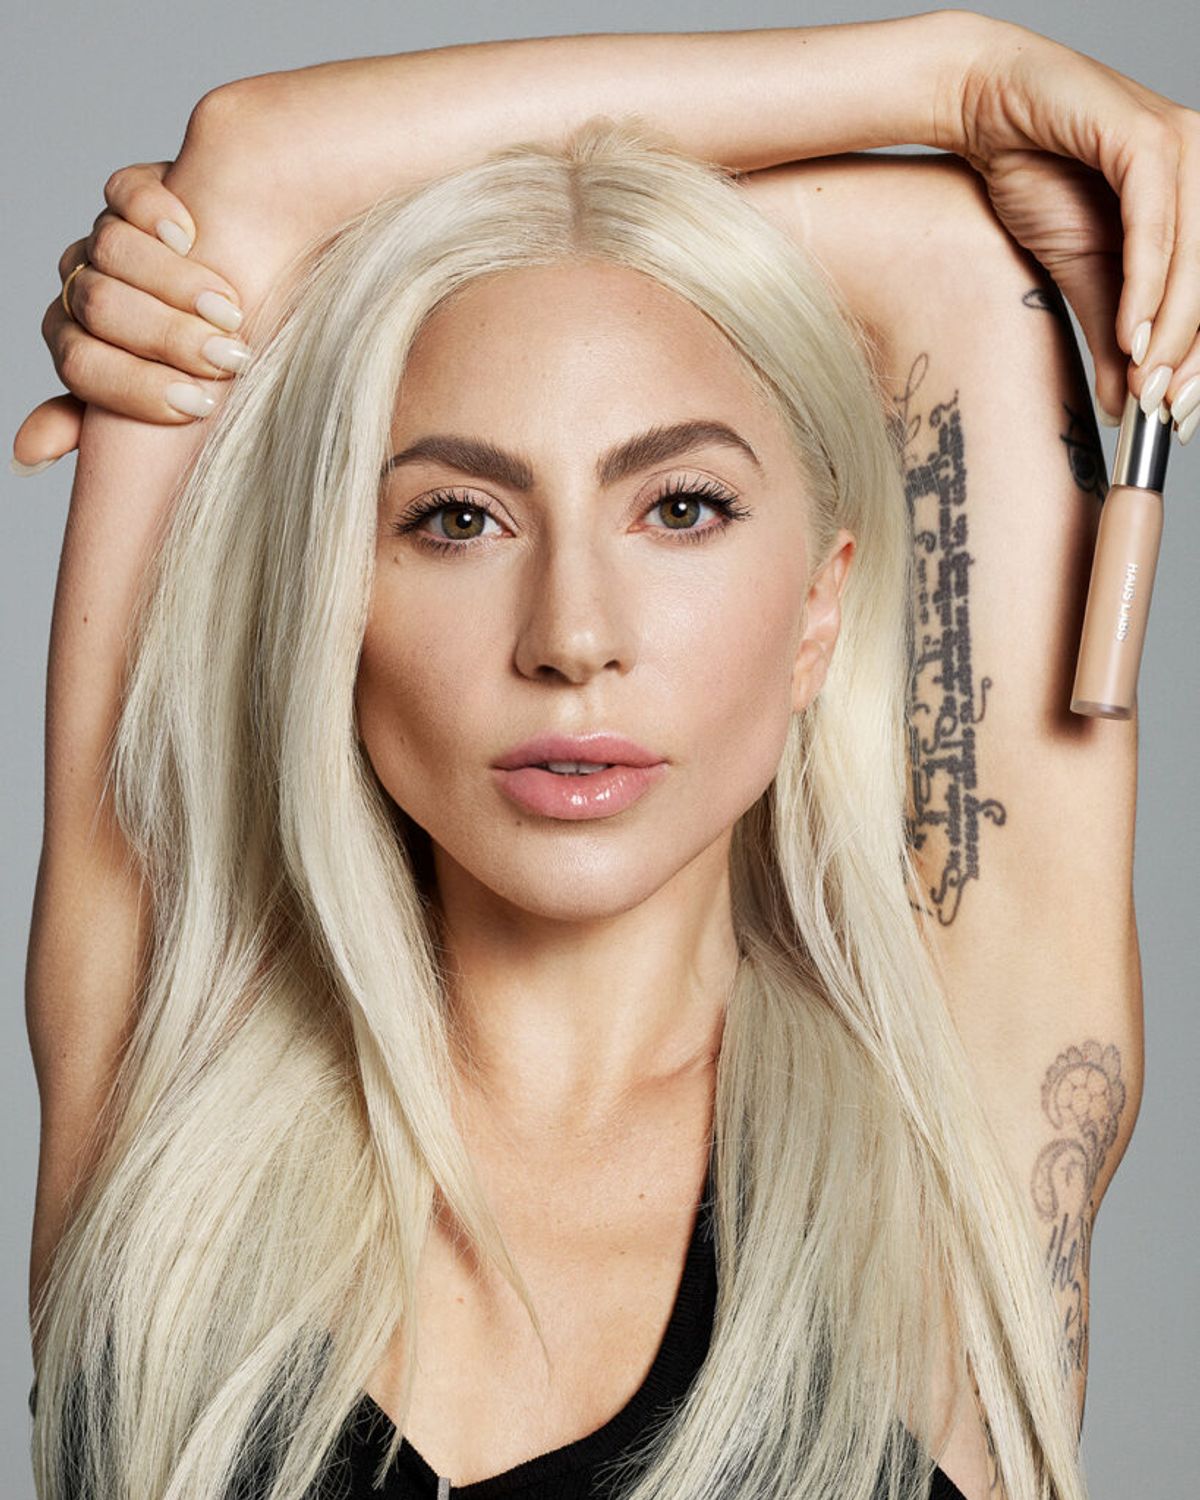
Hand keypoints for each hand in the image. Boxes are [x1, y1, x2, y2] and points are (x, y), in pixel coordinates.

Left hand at [11, 161, 251, 473]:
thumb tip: (27, 455)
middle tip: (228, 359)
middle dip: (166, 336)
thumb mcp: (158, 407)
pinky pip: (127, 192)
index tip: (199, 405)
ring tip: (229, 308)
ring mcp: (106, 238)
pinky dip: (154, 210)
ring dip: (172, 282)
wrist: (248, 298)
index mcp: (77, 346)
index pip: (81, 366)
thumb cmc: (202, 371)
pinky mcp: (138, 192)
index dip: (136, 387)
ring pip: (111, 247)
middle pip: (100, 305)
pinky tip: (190, 234)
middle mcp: (82, 289)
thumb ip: (92, 425)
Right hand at [952, 15, 1199, 433]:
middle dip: (1192, 354)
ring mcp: (1181, 144)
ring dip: (1172, 329)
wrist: (982, 110)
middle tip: (1164, 411)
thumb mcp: (1080, 272)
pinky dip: (1148, 284)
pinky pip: (1156, 223)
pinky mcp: (1143, 136)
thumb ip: (1109, 332)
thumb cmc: (1036, 173)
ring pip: (1194, 256)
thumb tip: (1127, 403)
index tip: (1179, 415)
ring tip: (1146, 383)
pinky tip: (1132, 333)